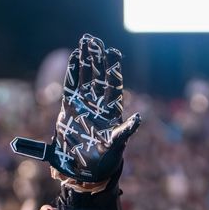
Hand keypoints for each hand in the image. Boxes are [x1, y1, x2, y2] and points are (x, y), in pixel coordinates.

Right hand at [11, 34, 140, 188]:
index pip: (113, 84)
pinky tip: (74, 56)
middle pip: (98, 76)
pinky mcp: (70, 109)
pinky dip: (72, 72)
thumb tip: (138, 118)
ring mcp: (84, 105)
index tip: (113, 51)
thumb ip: (126, 131)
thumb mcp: (117, 145)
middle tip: (95, 38)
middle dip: (97, 58)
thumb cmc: (104, 160)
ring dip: (85, 60)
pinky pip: (71, 86)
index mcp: (111, 110)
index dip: (113, 68)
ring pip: (85, 77)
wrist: (85, 171)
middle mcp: (98, 105)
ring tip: (85, 40)